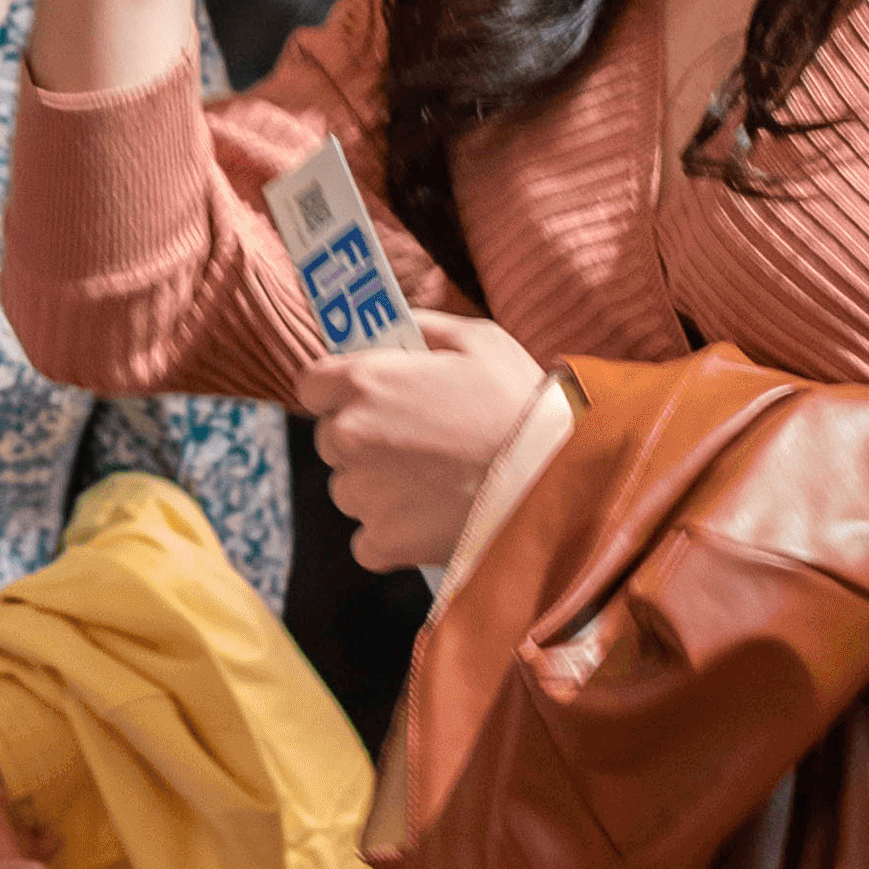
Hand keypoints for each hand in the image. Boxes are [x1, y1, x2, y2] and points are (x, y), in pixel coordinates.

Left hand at [296, 310, 547, 571]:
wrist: (557, 483)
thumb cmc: (521, 405)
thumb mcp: (478, 340)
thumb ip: (422, 327)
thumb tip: (393, 326)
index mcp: (365, 382)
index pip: (311, 385)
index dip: (337, 390)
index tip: (364, 397)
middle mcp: (350, 437)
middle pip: (332, 439)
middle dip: (363, 438)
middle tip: (417, 441)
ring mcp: (363, 493)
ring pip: (349, 488)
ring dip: (378, 486)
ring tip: (435, 481)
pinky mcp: (383, 542)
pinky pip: (367, 538)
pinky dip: (392, 533)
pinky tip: (431, 517)